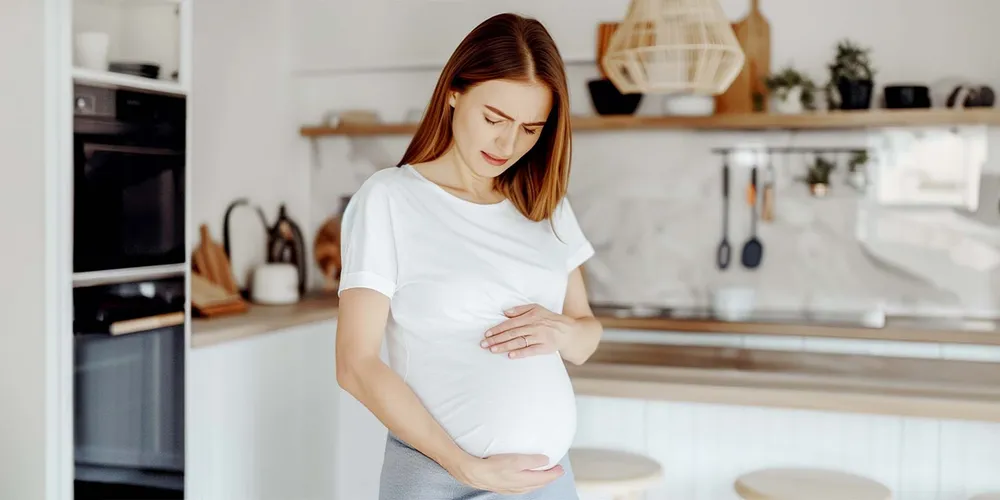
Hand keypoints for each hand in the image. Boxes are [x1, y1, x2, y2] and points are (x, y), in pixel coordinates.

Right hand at [447, 453, 564, 493]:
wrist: (473, 472)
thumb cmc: (492, 466)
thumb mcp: (516, 460)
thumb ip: (532, 460)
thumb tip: (545, 460)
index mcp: (524, 480)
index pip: (544, 478)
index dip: (554, 474)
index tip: (560, 468)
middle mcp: (518, 486)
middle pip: (538, 484)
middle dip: (548, 478)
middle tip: (555, 471)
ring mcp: (510, 488)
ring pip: (529, 486)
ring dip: (538, 481)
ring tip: (543, 475)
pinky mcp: (502, 486)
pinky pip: (520, 487)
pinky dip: (527, 483)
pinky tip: (524, 479)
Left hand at [481, 304, 575, 358]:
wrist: (568, 331)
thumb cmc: (549, 319)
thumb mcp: (536, 308)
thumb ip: (520, 309)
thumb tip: (505, 312)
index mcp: (530, 316)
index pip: (510, 323)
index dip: (498, 329)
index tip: (487, 334)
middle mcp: (534, 326)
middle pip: (512, 333)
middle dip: (496, 339)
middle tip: (484, 344)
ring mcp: (539, 338)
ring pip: (519, 342)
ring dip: (504, 346)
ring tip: (492, 350)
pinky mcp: (545, 348)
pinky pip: (531, 351)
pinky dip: (520, 353)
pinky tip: (510, 355)